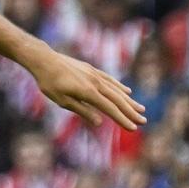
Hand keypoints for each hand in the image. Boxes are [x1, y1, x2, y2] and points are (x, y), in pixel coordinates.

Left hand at [29, 48, 144, 130]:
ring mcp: (95, 75)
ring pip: (116, 89)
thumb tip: (100, 122)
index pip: (110, 109)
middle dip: (131, 111)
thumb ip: (83, 110)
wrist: (44, 59)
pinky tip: (127, 92)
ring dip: (129, 100)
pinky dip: (119, 87)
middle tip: (144, 121)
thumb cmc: (50, 83)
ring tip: (141, 108)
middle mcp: (95, 83)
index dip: (123, 119)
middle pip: (117, 100)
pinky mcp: (91, 70)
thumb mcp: (63, 101)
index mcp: (88, 92)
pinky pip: (109, 80)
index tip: (134, 128)